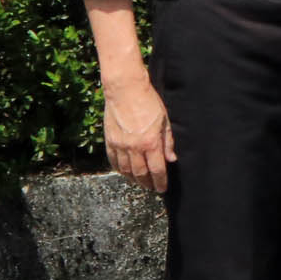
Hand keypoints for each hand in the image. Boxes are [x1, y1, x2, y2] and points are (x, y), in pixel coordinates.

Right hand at [104, 76, 174, 193]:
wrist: (125, 90)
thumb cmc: (148, 102)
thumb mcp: (165, 121)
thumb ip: (168, 142)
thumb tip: (171, 159)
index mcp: (150, 143)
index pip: (157, 170)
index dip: (160, 182)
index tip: (162, 188)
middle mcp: (134, 147)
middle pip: (141, 173)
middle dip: (148, 183)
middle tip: (152, 188)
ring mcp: (119, 145)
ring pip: (126, 170)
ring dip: (134, 179)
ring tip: (141, 182)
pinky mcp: (109, 141)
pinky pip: (114, 161)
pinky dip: (120, 170)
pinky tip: (126, 172)